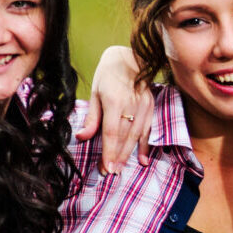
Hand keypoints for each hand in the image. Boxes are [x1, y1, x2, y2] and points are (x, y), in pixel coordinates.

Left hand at [78, 46, 153, 172]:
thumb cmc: (108, 75)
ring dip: (128, 155)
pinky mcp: (150, 108)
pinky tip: (142, 160)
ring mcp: (143, 108)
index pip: (111, 132)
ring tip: (121, 169)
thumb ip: (91, 117)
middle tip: (111, 173)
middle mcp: (131, 106)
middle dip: (117, 157)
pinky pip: (148, 131)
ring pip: (136, 136)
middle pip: (124, 137)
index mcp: (114, 101)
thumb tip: (82, 137)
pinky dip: (145, 147)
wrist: (131, 59)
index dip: (109, 151)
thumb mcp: (95, 92)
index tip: (106, 167)